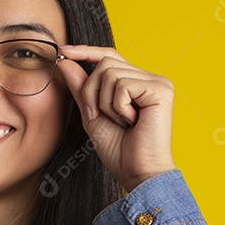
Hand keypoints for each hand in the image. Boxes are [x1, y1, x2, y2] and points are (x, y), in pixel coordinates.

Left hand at [56, 45, 175, 192]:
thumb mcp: (92, 115)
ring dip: (105, 103)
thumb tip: (65, 61)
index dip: (86, 51)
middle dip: (91, 91)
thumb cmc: (119, 151)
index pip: (109, 56)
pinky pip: (122, 85)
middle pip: (105, 63)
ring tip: (121, 122)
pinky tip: (131, 121)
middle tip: (98, 116)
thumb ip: (81, 88)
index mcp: (136, 83)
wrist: (137, 173)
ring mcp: (157, 83)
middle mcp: (149, 79)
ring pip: (110, 74)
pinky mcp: (161, 90)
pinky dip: (117, 107)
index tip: (63, 52)